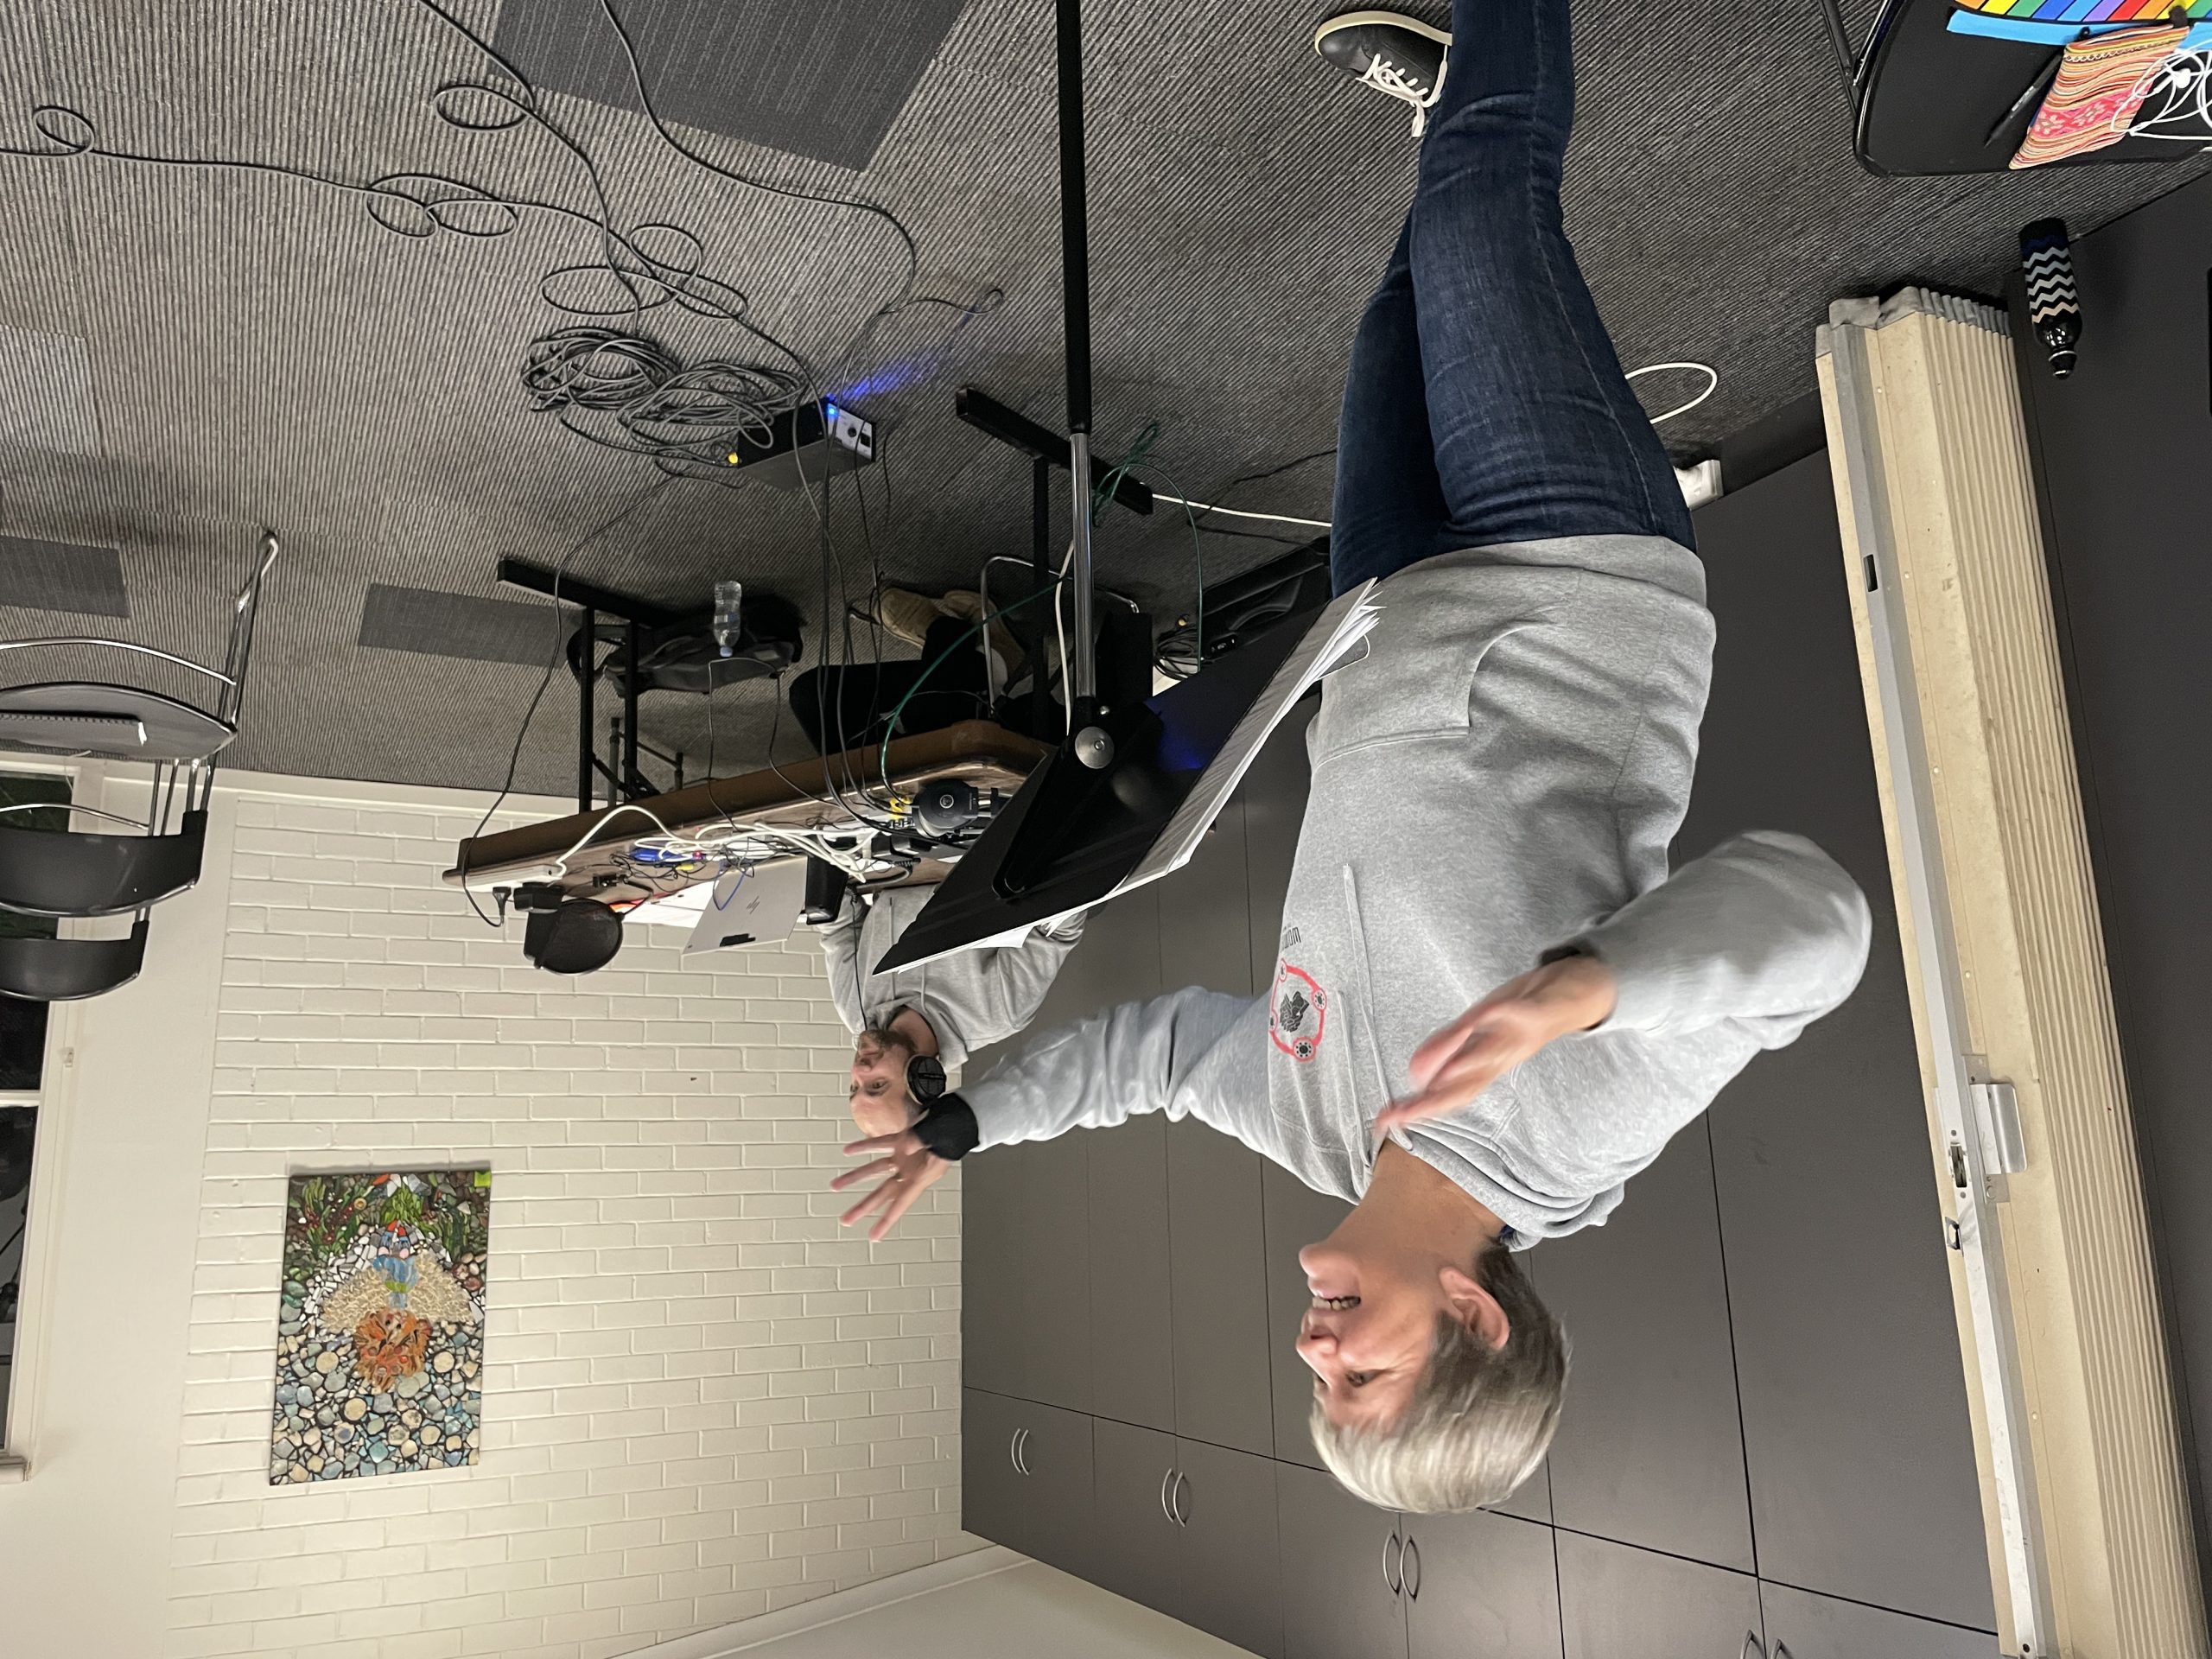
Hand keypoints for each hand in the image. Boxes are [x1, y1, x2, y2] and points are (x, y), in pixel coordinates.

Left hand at [832, 1128, 951, 1242]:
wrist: (960, 1117)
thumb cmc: (956, 1129)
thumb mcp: (940, 1138)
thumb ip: (919, 1142)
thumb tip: (902, 1147)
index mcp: (923, 1176)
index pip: (902, 1202)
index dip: (887, 1220)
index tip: (874, 1237)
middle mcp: (911, 1170)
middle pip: (884, 1192)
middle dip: (863, 1206)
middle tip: (846, 1220)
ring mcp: (905, 1157)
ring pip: (875, 1170)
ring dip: (855, 1177)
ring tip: (835, 1186)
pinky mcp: (902, 1141)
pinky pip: (879, 1145)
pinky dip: (863, 1147)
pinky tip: (848, 1151)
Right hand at [1372, 955, 1617, 1138]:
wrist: (1587, 988)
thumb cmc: (1529, 1010)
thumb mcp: (1482, 1026)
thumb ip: (1449, 1048)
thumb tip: (1416, 1074)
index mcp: (1487, 1061)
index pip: (1448, 1091)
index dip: (1417, 1108)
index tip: (1384, 1122)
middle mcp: (1504, 1056)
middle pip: (1467, 1084)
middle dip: (1433, 1101)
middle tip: (1403, 1115)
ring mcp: (1523, 1035)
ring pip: (1493, 1055)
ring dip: (1467, 1067)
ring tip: (1439, 1078)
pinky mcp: (1541, 1010)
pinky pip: (1525, 1013)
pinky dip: (1506, 1015)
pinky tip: (1486, 1015)